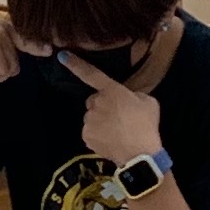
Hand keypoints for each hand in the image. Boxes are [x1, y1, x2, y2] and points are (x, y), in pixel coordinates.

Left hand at [58, 51, 161, 167]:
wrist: (139, 153)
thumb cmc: (146, 125)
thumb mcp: (148, 102)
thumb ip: (134, 95)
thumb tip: (129, 98)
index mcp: (111, 90)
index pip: (91, 73)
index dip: (75, 63)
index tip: (62, 56)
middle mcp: (95, 102)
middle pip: (94, 101)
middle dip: (102, 105)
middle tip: (119, 116)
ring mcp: (89, 120)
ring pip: (91, 117)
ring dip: (100, 121)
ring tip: (117, 131)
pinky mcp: (86, 135)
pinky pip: (90, 132)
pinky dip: (98, 135)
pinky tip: (111, 140)